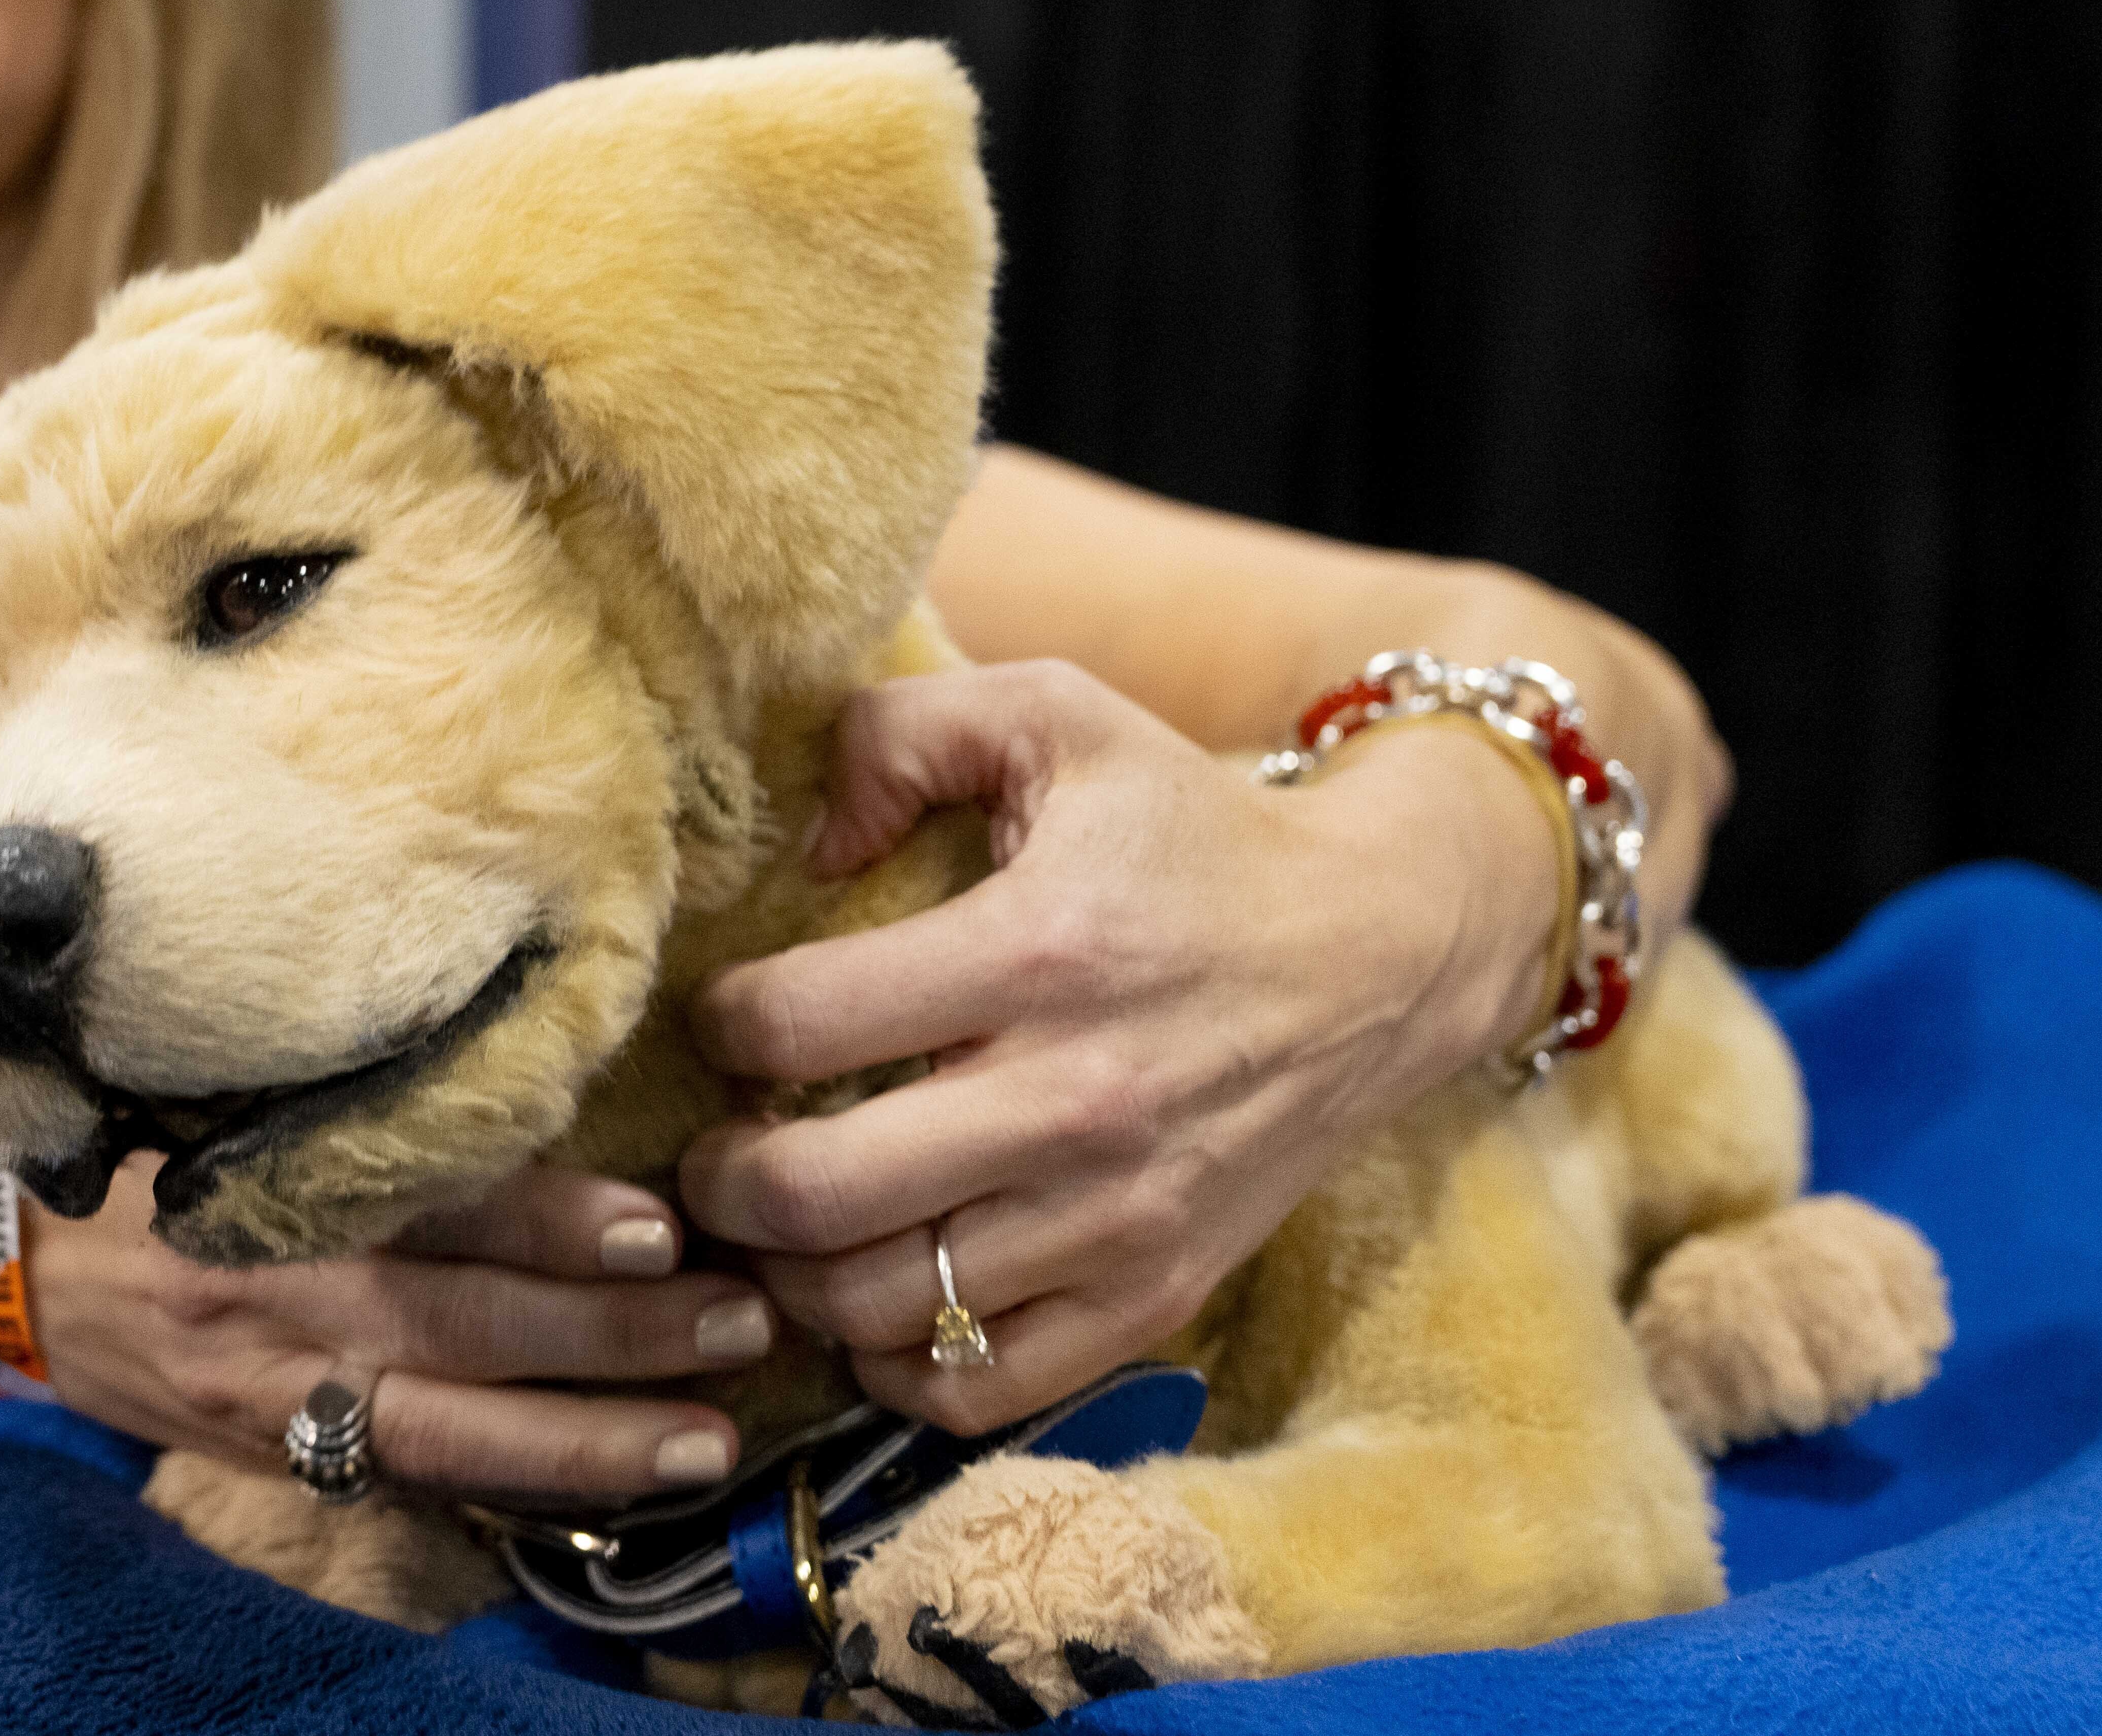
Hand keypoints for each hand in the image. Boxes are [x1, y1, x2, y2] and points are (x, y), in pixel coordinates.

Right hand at [22, 1157, 774, 1498]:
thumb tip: (526, 1063)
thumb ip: (352, 1096)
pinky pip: (409, 1485)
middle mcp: (279, 1297)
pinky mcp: (276, 1459)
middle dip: (611, 1335)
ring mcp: (277, 1396)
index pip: (431, 1202)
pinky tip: (615, 1494)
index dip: (548, 1219)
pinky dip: (514, 1492)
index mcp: (272, 1184)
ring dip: (587, 1440)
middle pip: (464, 1325)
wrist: (5, 1271)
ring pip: (450, 1433)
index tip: (659, 1223)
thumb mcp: (222, 1094)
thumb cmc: (148, 1157)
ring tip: (708, 1437)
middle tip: (740, 1321)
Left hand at [677, 660, 1551, 1433]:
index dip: (722, 1023)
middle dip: (719, 1179)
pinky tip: (881, 1290)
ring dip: (791, 1275)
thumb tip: (809, 843)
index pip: (795, 1024)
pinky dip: (894, 1361)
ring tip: (787, 1219)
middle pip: (812, 1197)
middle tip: (718, 1147)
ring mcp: (1118, 1218)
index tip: (730, 1017)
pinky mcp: (1155, 1296)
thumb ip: (903, 730)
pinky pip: (973, 1387)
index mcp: (1038, 952)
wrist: (1383, 953)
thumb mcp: (1058, 715)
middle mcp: (1075, 1101)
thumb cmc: (1194, 832)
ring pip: (874, 1308)